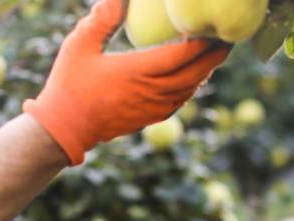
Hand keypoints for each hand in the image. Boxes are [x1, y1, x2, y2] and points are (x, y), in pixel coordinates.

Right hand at [23, 0, 230, 164]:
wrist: (66, 128)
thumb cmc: (69, 84)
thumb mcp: (79, 45)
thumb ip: (102, 18)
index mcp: (138, 71)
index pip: (181, 55)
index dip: (202, 42)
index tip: (213, 28)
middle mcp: (151, 91)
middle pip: (194, 73)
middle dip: (214, 56)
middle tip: (227, 40)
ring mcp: (152, 108)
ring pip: (189, 89)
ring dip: (205, 72)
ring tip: (214, 56)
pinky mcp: (149, 118)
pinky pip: (179, 102)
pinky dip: (191, 88)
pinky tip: (194, 79)